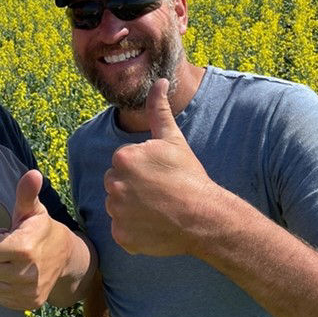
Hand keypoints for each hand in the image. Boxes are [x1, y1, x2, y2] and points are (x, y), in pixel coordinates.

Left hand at [0, 170, 70, 309]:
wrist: (66, 257)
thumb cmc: (41, 229)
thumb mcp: (33, 209)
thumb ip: (26, 193)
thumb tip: (33, 173)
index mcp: (22, 247)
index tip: (5, 235)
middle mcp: (25, 273)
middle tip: (8, 249)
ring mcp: (27, 291)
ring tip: (13, 261)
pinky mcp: (28, 304)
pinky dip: (3, 287)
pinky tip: (17, 276)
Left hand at [103, 78, 219, 255]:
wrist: (204, 216)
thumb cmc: (189, 175)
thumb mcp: (173, 139)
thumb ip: (158, 109)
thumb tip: (159, 80)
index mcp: (123, 157)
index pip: (122, 162)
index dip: (142, 168)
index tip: (160, 175)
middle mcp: (113, 183)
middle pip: (116, 183)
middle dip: (133, 187)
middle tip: (159, 192)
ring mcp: (116, 212)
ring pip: (117, 207)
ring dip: (132, 209)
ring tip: (158, 209)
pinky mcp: (121, 236)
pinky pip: (121, 230)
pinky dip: (134, 231)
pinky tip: (154, 225)